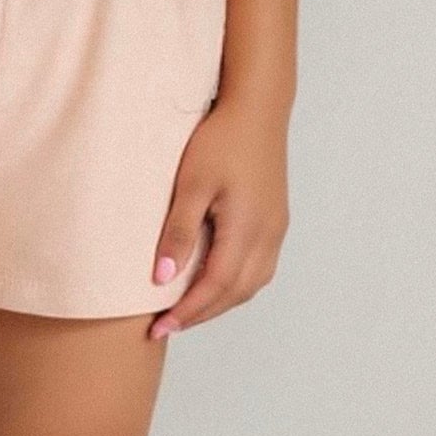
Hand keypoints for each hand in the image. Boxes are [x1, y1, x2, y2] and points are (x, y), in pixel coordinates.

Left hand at [147, 94, 289, 337]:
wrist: (257, 108)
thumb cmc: (221, 139)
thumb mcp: (191, 183)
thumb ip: (179, 232)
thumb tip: (161, 278)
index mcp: (247, 229)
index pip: (215, 287)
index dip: (187, 312)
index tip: (159, 327)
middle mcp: (268, 235)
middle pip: (235, 293)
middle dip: (201, 314)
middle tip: (166, 325)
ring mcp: (276, 228)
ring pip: (251, 284)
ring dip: (219, 301)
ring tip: (186, 309)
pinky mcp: (276, 219)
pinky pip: (259, 267)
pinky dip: (234, 283)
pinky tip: (214, 279)